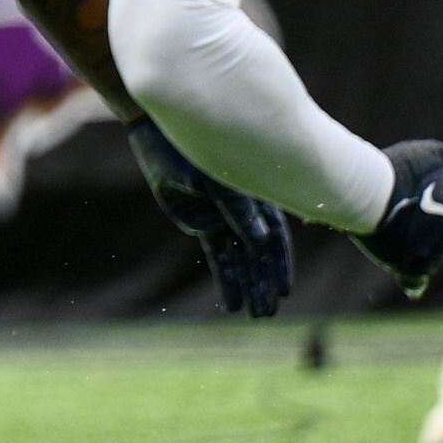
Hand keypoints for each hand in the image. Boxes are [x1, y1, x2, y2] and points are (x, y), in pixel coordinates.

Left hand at [128, 117, 295, 317]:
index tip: (284, 291)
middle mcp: (243, 207)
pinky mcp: (199, 219)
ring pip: (239, 256)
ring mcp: (221, 214)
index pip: (273, 238)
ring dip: (246, 283)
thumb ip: (237, 206)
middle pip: (259, 253)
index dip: (279, 265)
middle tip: (267, 313)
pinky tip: (229, 300)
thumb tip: (262, 238)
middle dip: (263, 282)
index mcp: (255, 193)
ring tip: (252, 313)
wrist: (158, 129)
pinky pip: (218, 252)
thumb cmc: (188, 145)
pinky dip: (224, 275)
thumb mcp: (213, 175)